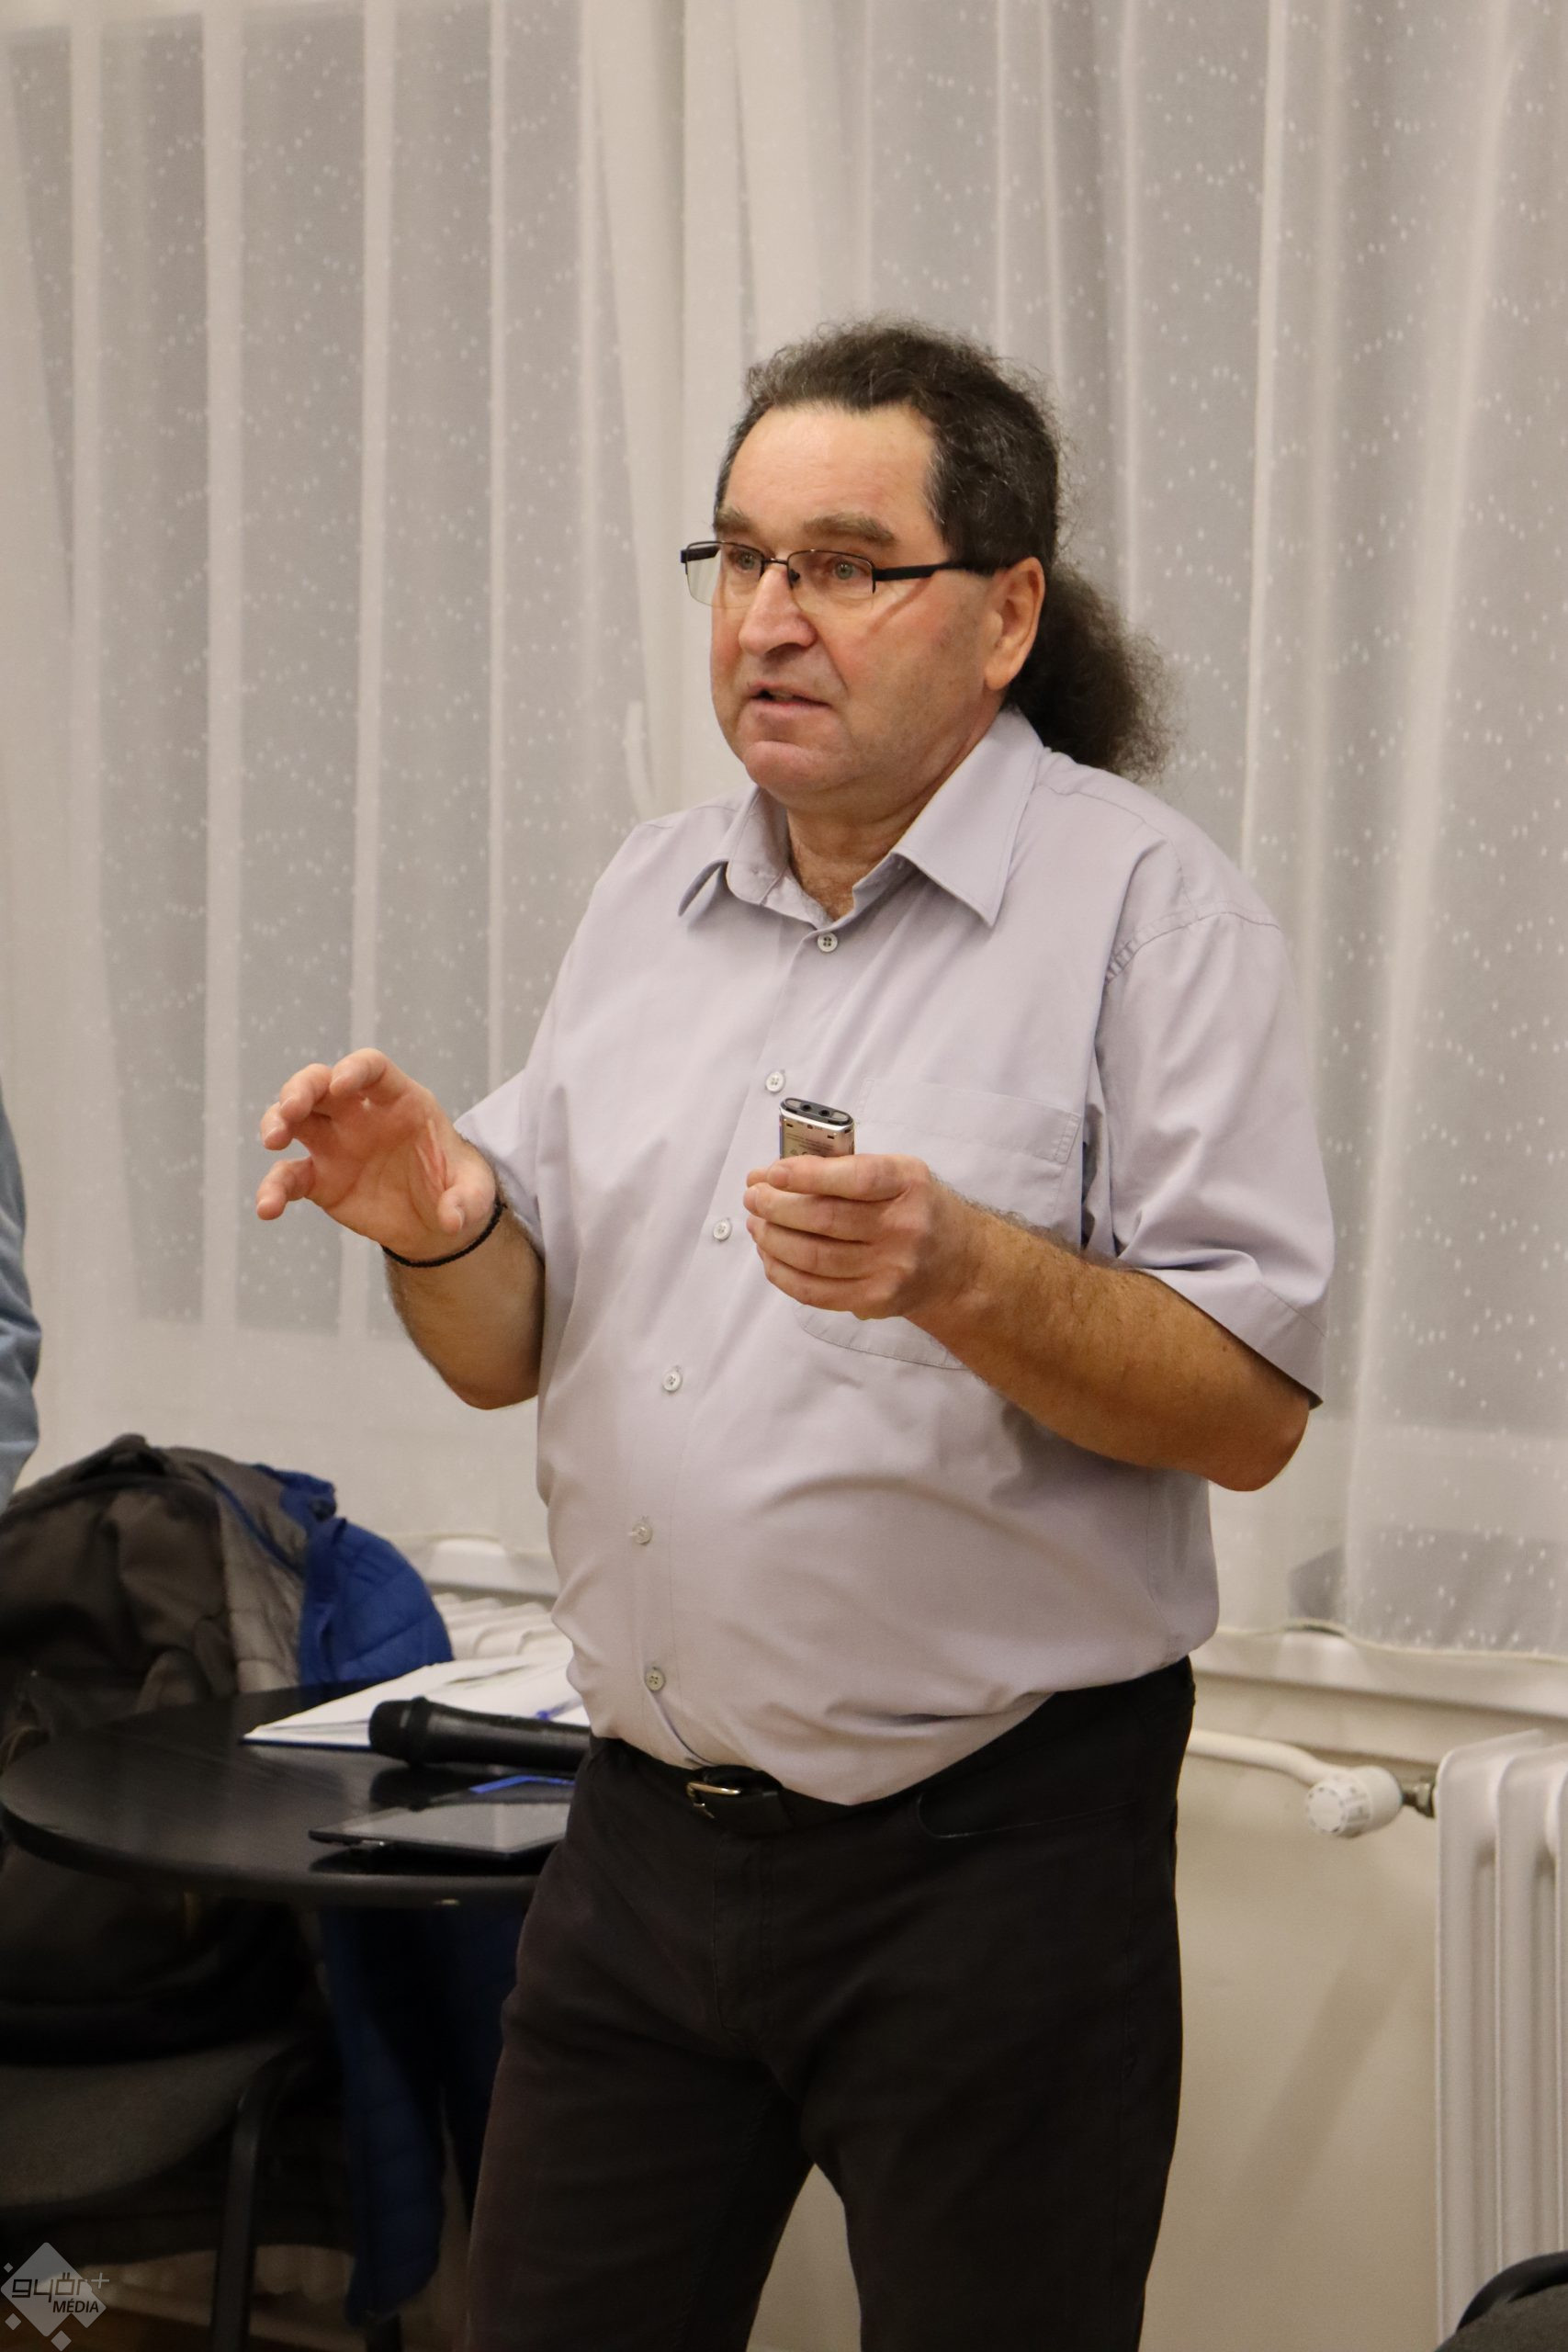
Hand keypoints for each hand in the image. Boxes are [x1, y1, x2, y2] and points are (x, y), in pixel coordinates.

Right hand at [255, 1049, 495, 1259]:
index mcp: (400, 1102)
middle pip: (321, 1084)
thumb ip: (466, 1202)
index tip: (341, 1085)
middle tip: (289, 1109)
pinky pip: (289, 1177)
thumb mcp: (475, 1194)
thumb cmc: (457, 1189)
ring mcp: (336, 1144)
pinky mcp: (320, 1179)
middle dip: (301, 1089)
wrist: (435, 1223)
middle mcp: (361, 1115)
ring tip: (273, 1141)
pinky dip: (274, 1189)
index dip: (354, 1069)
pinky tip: (267, 1208)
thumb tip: (452, 1220)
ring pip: (295, 1119)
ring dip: (276, 1122)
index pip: (372, 1069)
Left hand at [742, 1152, 980, 1322]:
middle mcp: (904, 1228)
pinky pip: (815, 1291)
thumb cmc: (916, 1209)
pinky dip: (783, 1273)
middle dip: (777, 1207)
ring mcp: (890, 1269)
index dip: (807, 1175)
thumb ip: (846, 1170)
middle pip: (825, 1220)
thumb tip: (778, 1174)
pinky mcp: (875, 1300)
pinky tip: (770, 1255)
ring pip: (813, 1258)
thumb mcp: (899, 1174)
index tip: (771, 1173)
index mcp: (909, 1185)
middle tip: (754, 1197)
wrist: (958, 1263)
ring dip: (773, 1239)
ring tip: (757, 1224)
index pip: (854, 1178)